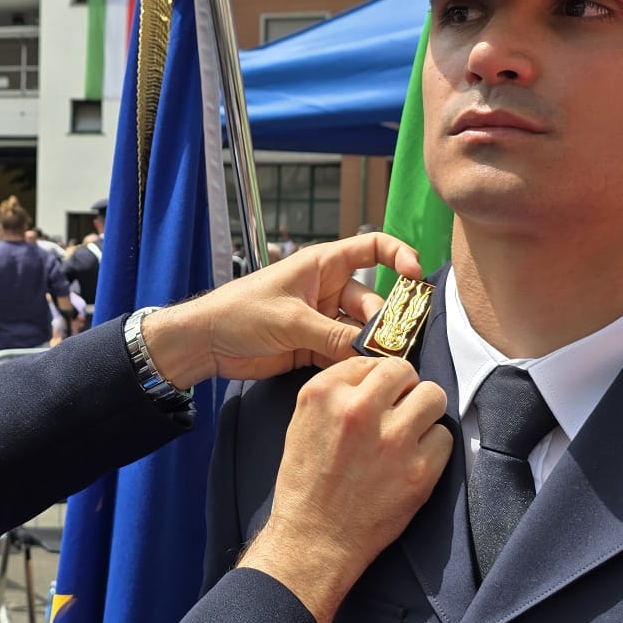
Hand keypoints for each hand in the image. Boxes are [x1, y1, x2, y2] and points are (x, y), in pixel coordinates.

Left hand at [138, 233, 428, 388]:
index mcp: (323, 265)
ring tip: (380, 364)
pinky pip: (345, 352)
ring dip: (370, 346)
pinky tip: (360, 374)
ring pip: (361, 331)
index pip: (372, 248)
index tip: (415, 276)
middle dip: (385, 322)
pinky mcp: (314, 345)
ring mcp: (322, 319)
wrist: (207, 341)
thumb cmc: (241, 312)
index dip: (398, 256)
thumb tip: (371, 351)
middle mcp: (328, 289)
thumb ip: (333, 335)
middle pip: (373, 300)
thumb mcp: (291, 320)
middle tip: (393, 345)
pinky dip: (353, 362)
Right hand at [239, 358, 451, 622]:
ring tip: (410, 434)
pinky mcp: (419, 470)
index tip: (377, 398)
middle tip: (399, 411)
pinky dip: (433, 449)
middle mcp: (359, 409)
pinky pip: (444, 437)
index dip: (377, 381)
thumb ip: (337, 394)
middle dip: (405, 389)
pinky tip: (413, 463)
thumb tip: (377, 379)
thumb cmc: (306, 485)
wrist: (314, 540)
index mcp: (323, 393)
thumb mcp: (303, 423)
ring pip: (433, 396)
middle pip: (405, 371)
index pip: (370, 361)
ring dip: (424, 413)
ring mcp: (392, 439)